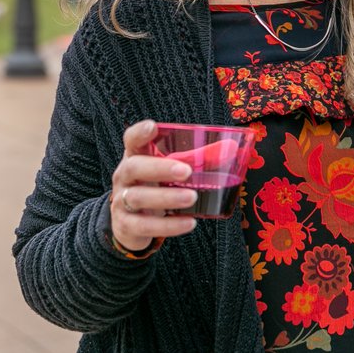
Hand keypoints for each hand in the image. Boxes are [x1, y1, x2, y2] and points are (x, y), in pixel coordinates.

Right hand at [110, 120, 197, 251]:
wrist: (129, 223)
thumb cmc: (154, 187)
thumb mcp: (170, 170)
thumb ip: (197, 159)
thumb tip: (232, 148)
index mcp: (135, 157)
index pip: (131, 140)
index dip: (139, 133)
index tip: (153, 127)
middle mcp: (124, 176)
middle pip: (134, 167)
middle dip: (160, 168)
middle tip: (186, 171)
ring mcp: (122, 201)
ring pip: (138, 197)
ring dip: (167, 197)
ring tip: (192, 198)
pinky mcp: (126, 225)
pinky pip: (145, 226)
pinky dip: (168, 225)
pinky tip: (189, 223)